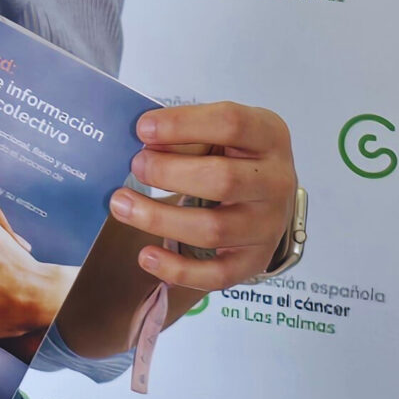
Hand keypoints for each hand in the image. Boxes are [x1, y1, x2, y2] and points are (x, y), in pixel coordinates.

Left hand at [109, 102, 298, 294]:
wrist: (267, 193)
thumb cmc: (235, 155)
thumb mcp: (219, 132)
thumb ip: (186, 135)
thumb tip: (146, 143)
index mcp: (269, 136)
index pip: (231, 124)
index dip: (183, 124)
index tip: (143, 129)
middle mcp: (277, 182)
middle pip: (222, 180)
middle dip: (169, 173)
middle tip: (136, 166)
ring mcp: (269, 225)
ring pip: (213, 229)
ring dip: (159, 219)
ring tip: (122, 205)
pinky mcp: (254, 260)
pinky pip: (217, 275)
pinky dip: (179, 270)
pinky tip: (146, 256)